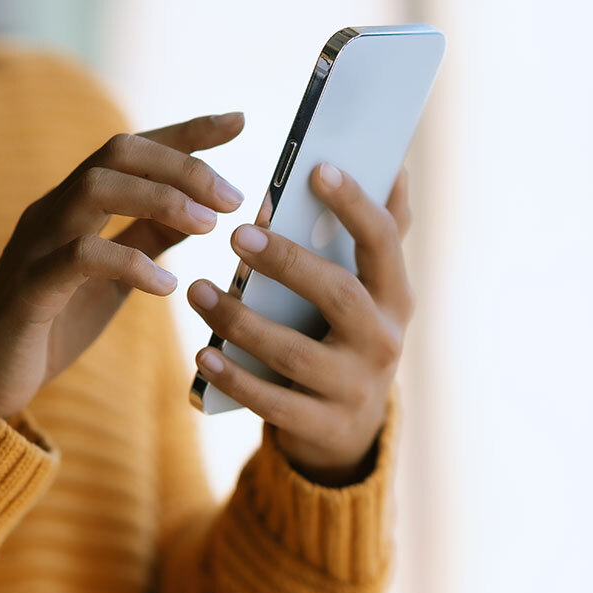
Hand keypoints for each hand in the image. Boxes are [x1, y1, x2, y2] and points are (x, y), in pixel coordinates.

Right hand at [0, 113, 245, 418]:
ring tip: (208, 225)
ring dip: (161, 198)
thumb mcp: (114, 276)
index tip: (238, 120)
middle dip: (181, 164)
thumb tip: (200, 207)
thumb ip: (148, 236)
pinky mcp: (29, 287)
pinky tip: (167, 284)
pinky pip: (80, 257)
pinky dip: (129, 263)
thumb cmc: (53, 323)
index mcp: (75, 203)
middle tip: (232, 196)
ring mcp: (37, 244)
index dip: (187, 131)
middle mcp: (54, 210)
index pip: (134, 148)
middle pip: (117, 153)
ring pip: (95, 189)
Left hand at [188, 163, 413, 485]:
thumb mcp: (367, 288)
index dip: (354, 204)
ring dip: (241, 320)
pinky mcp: (324, 426)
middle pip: (339, 295)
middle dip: (287, 262)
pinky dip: (235, 377)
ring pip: (295, 352)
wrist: (348, 431)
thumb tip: (391, 162)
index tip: (316, 169)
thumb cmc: (346, 334)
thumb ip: (373, 232)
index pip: (382, 241)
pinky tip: (204, 353)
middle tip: (236, 235)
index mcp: (395, 295)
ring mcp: (356, 388)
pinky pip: (274, 402)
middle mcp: (384, 340)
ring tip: (197, 290)